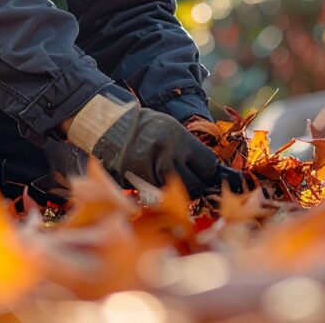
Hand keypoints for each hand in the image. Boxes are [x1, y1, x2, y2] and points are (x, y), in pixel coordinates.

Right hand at [65, 91, 221, 198]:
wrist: (114, 128)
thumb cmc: (148, 128)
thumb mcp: (173, 130)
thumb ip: (189, 149)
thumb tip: (210, 171)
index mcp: (179, 139)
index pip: (208, 164)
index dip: (209, 171)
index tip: (207, 173)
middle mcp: (166, 155)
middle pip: (195, 185)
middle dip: (198, 186)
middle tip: (196, 183)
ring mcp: (151, 171)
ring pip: (176, 193)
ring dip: (179, 192)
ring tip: (174, 181)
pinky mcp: (137, 183)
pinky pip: (159, 195)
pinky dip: (162, 193)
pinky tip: (158, 182)